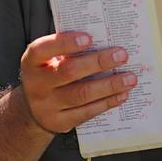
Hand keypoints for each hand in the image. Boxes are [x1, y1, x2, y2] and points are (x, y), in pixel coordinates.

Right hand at [19, 32, 136, 134]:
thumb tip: (104, 41)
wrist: (34, 110)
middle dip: (97, 63)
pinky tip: (122, 94)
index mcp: (32, 62)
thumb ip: (67, 51)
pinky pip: (87, 112)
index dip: (65, 43)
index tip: (89, 38)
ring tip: (130, 78)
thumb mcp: (49, 60)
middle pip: (68, 72)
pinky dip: (107, 102)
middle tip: (121, 55)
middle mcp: (36, 84)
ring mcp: (47, 106)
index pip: (43, 49)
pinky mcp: (60, 122)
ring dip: (109, 85)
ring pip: (82, 94)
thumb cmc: (49, 75)